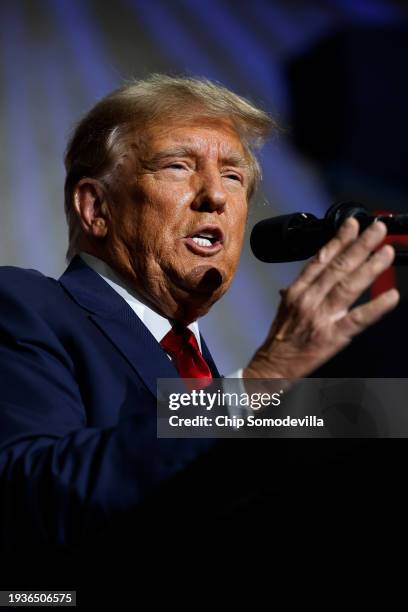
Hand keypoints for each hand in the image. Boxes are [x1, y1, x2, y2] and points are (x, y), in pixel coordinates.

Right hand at [243, 218, 398, 378]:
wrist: (271, 367)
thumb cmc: (279, 339)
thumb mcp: (283, 309)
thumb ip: (296, 292)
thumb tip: (300, 281)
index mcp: (297, 290)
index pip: (320, 259)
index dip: (338, 239)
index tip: (352, 224)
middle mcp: (309, 299)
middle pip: (338, 266)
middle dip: (360, 245)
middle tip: (378, 229)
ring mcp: (321, 317)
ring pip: (349, 286)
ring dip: (371, 267)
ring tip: (387, 252)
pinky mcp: (332, 336)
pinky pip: (358, 319)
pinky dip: (376, 307)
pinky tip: (391, 296)